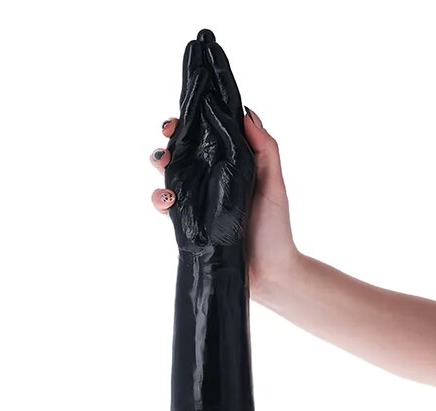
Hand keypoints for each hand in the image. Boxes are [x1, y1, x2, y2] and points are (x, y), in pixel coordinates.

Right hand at [149, 107, 298, 295]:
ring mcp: (197, 206)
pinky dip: (161, 200)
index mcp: (229, 168)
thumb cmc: (275, 229)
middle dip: (169, 143)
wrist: (270, 273)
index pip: (205, 140)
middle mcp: (209, 184)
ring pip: (168, 179)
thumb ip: (265, 149)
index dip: (190, 126)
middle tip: (168, 141)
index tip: (183, 118)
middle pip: (181, 157)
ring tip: (164, 166)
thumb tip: (247, 113)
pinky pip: (167, 209)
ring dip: (160, 167)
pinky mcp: (187, 227)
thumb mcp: (274, 184)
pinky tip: (170, 200)